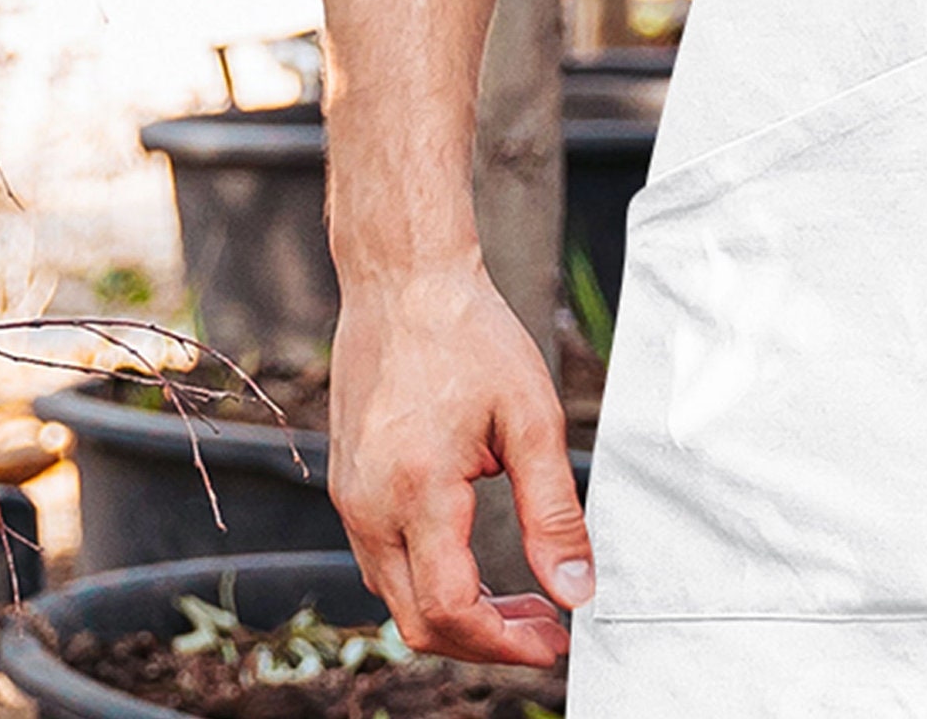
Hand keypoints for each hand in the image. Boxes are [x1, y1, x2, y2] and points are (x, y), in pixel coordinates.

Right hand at [329, 258, 591, 666]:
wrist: (403, 283)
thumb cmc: (469, 335)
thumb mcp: (531, 416)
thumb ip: (553, 510)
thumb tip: (576, 587)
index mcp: (417, 490)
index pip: (451, 609)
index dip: (505, 642)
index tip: (553, 640)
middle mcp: (370, 508)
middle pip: (418, 621)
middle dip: (486, 640)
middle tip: (546, 629)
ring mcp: (351, 502)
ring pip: (397, 599)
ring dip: (459, 614)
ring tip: (524, 600)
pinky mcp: (349, 490)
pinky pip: (384, 564)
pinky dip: (430, 582)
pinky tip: (476, 563)